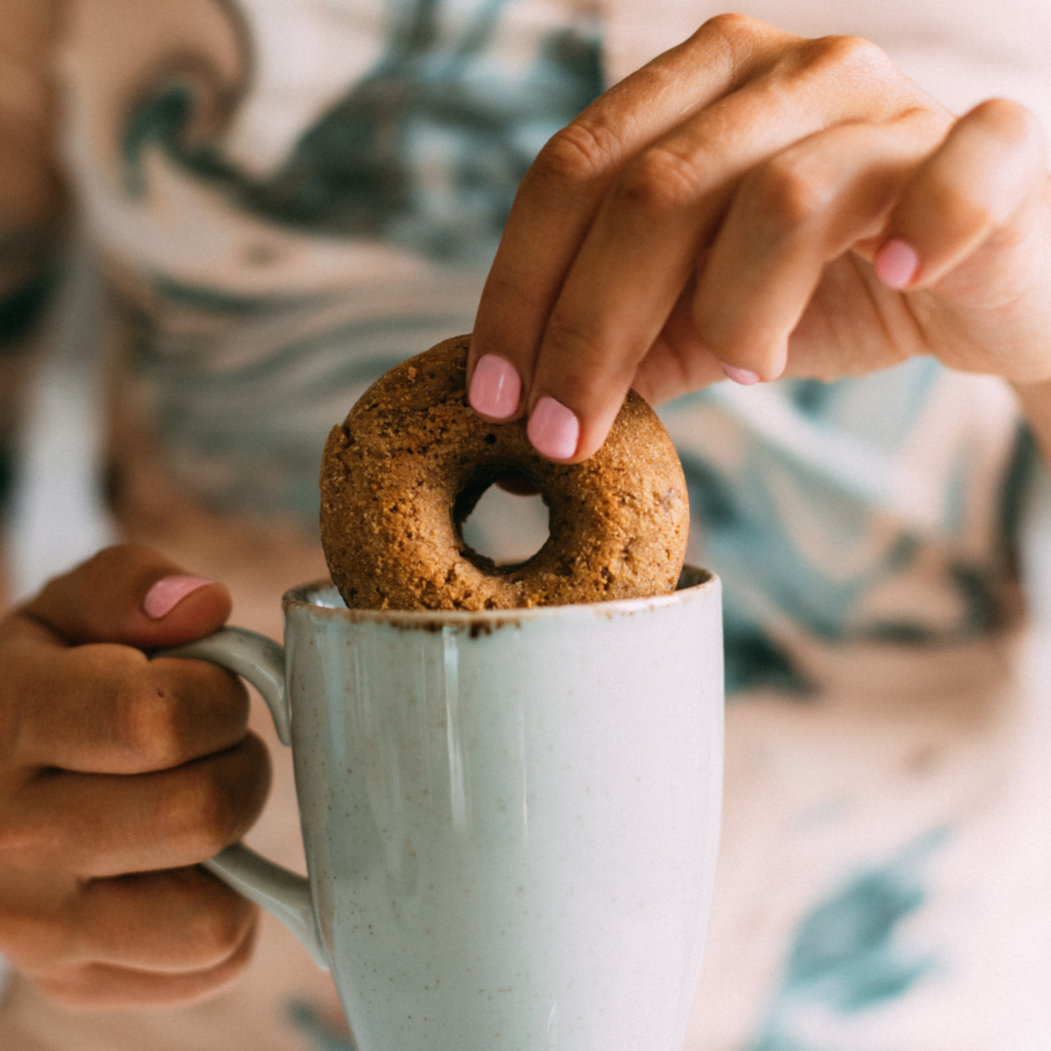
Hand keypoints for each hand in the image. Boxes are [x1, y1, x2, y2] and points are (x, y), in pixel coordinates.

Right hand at [0, 545, 270, 1006]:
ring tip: (196, 800)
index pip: (161, 719)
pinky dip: (223, 908)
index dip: (218, 694)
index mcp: (12, 724)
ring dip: (232, 845)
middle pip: (200, 813)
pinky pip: (208, 961)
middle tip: (208, 744)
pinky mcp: (75, 981)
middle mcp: (10, 841)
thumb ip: (129, 585)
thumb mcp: (64, 612)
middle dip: (236, 762)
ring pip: (212, 914)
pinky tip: (182, 861)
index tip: (207, 685)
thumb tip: (205, 605)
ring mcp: (39, 930)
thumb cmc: (40, 685)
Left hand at [468, 14, 1050, 460]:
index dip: (521, 288)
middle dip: (591, 332)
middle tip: (566, 436)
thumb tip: (532, 400)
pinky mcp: (988, 147)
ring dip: (736, 315)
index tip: (495, 396)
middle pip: (651, 194)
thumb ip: (630, 338)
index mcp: (695, 93)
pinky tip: (895, 277)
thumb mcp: (702, 316)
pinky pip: (955, 171)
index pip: (572, 173)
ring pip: (776, 198)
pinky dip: (921, 228)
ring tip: (748, 367)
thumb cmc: (826, 288)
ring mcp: (887, 102)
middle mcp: (781, 75)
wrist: (975, 283)